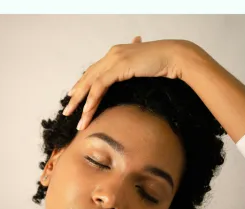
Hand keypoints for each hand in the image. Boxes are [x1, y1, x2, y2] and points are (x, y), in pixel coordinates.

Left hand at [62, 38, 193, 129]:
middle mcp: (112, 54)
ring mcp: (115, 58)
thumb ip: (130, 75)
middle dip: (77, 95)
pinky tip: (87, 111)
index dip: (83, 84)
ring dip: (82, 103)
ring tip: (77, 119)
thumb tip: (127, 86)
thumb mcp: (141, 70)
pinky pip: (100, 85)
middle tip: (68, 110)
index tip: (74, 97)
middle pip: (88, 76)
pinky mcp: (119, 66)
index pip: (94, 71)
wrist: (176, 56)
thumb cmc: (163, 65)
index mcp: (116, 53)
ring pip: (91, 83)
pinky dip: (92, 99)